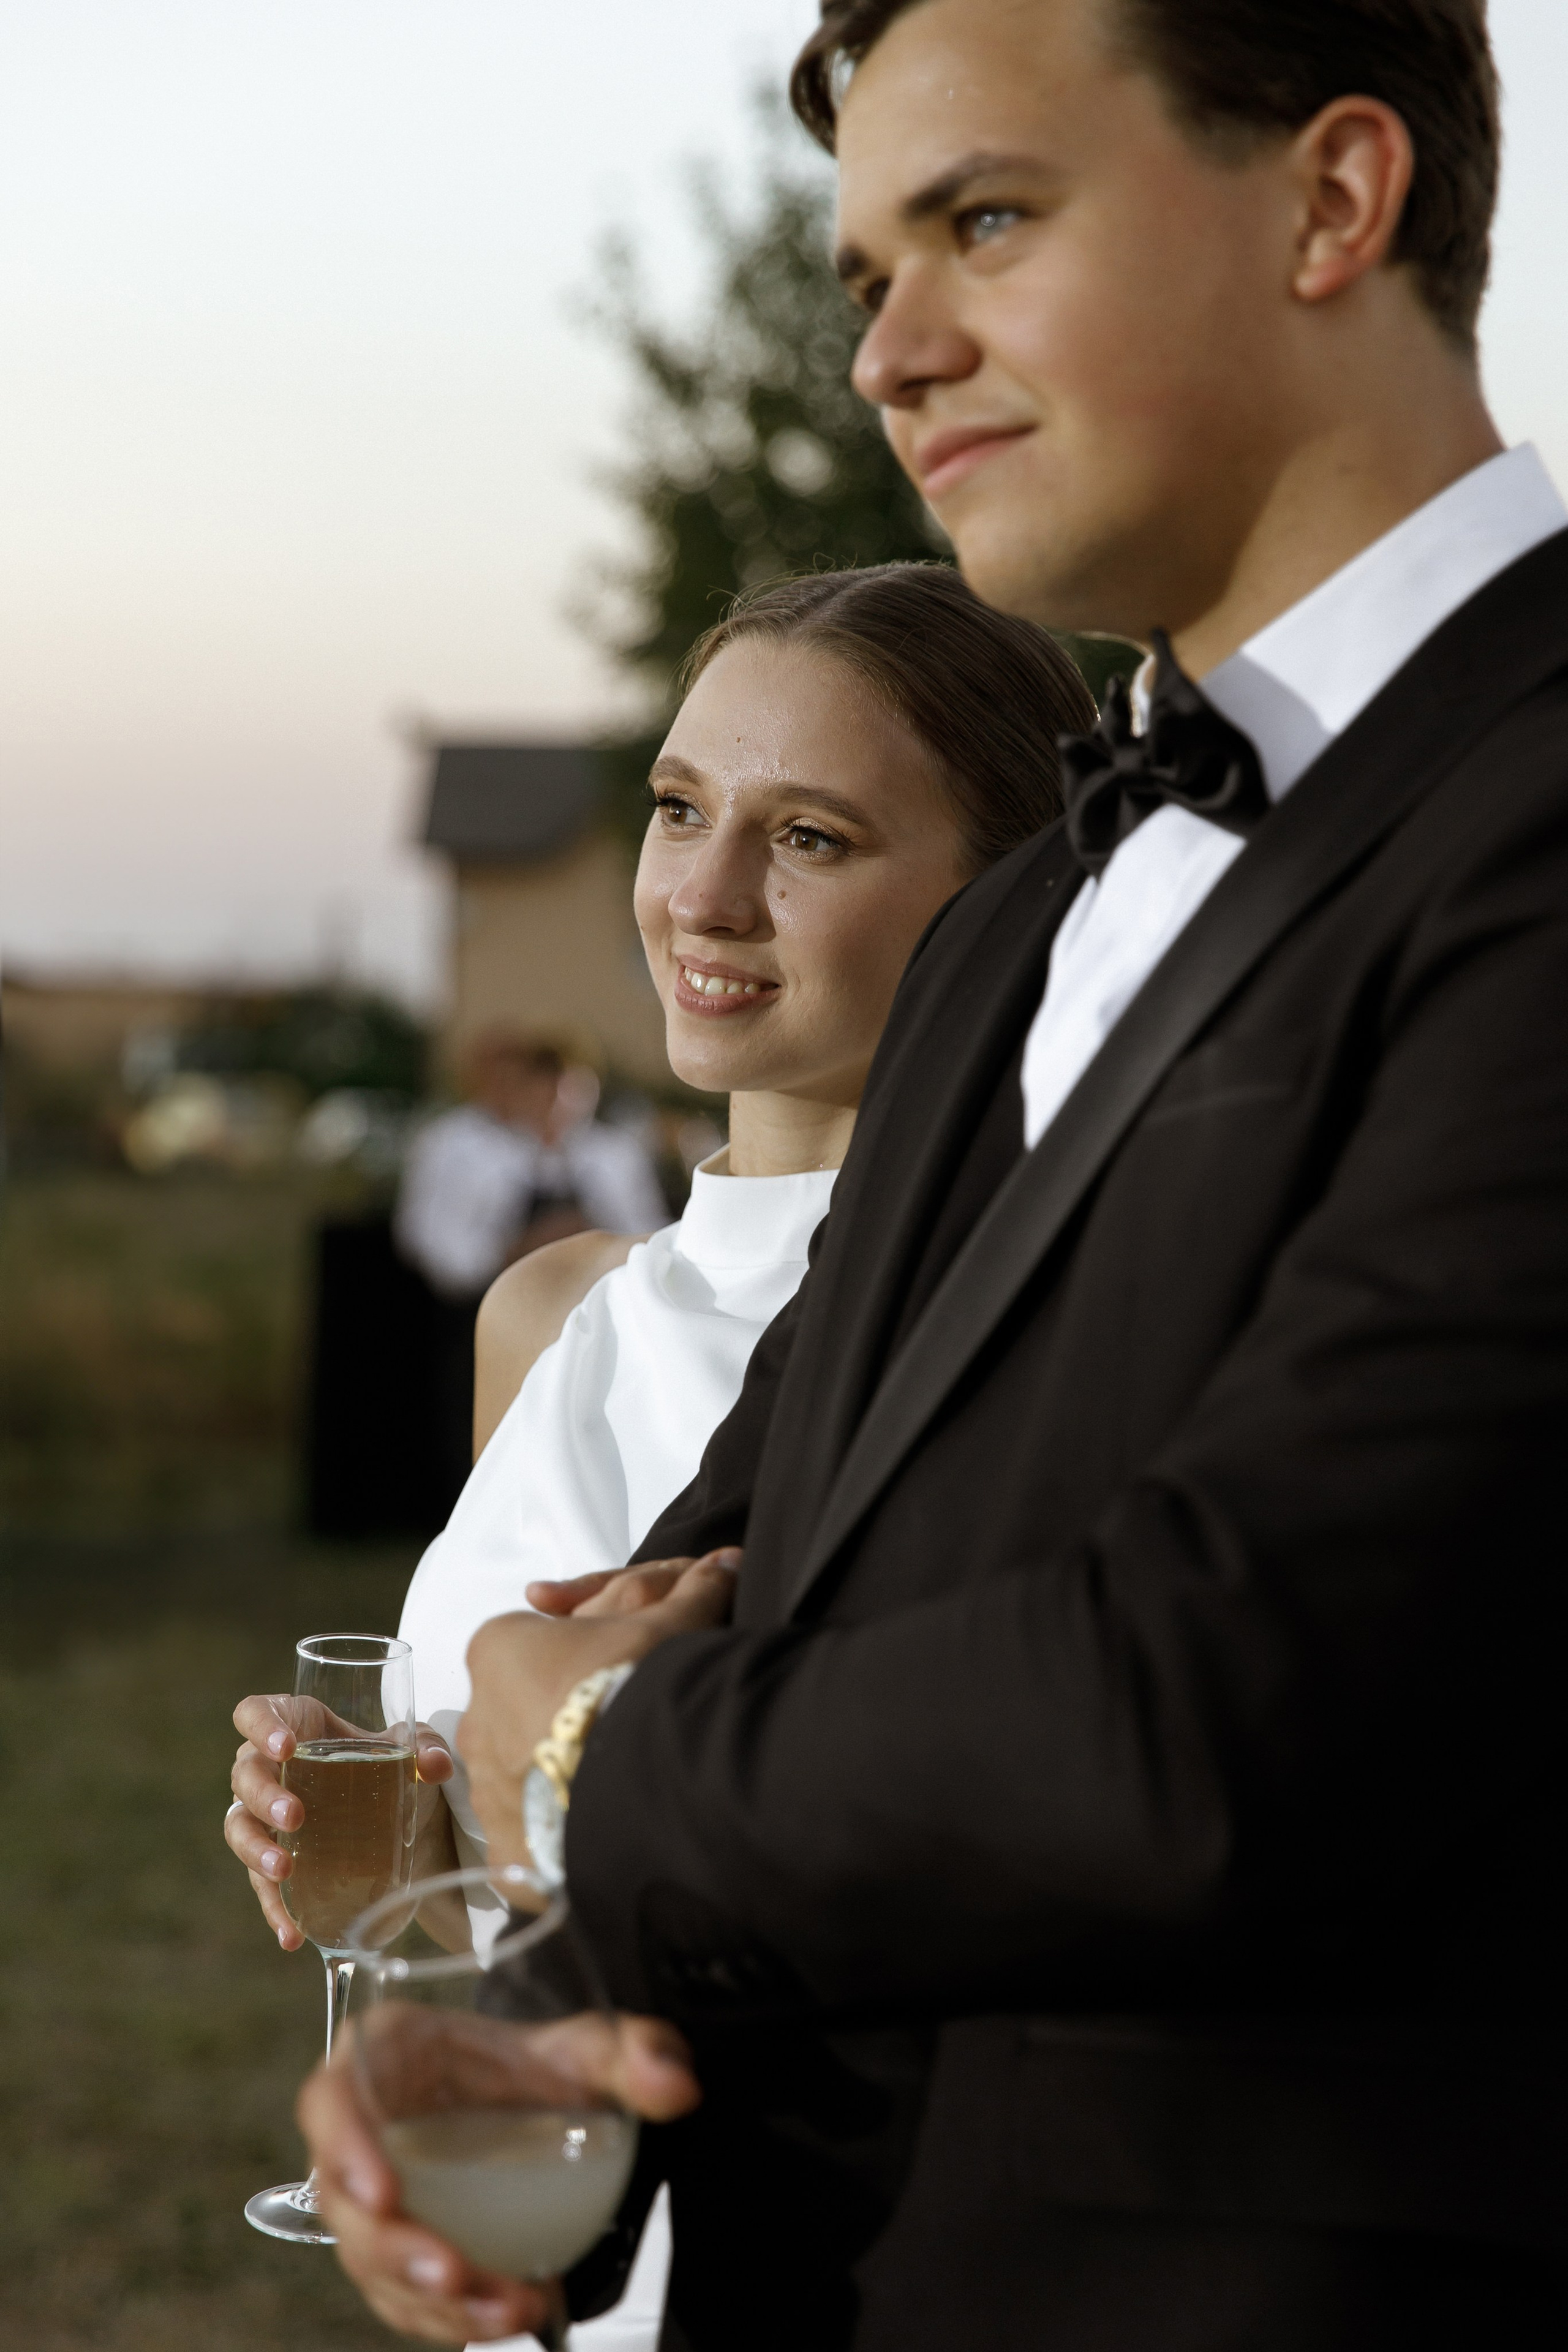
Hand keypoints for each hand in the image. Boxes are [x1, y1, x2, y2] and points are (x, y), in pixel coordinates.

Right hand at [227, 1694, 454, 1950]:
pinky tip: (291, 1933)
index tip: (286, 1746)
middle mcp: (272, 1768)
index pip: (257, 1712)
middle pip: (245, 1773)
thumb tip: (436, 1766)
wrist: (410, 1826)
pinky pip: (261, 1883)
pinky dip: (274, 1908)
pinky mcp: (274, 1861)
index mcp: (299, 1725)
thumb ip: (428, 1750)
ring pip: (239, 1827)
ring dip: (255, 1850)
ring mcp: (266, 1817)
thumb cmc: (399, 1771)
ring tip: (283, 1871)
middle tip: (295, 1816)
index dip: (261, 1725)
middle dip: (263, 1795)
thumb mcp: (415, 1753)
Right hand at [299, 2008, 699, 2343]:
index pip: (332, 2096)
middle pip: (346, 2201)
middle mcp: (366, 2129)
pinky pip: (404, 2296)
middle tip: (453, 2274)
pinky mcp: (400, 2250)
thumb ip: (634, 2053)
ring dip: (430, 2299)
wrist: (541, 2104)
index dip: (344, 2145)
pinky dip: (450, 2317)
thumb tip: (676, 2085)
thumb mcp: (589, 2047)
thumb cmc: (539, 2064)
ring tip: (509, 2308)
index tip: (382, 2193)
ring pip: (373, 2262)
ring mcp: (377, 2198)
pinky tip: (508, 2316)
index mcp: (387, 2055)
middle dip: (394, 2251)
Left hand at [461, 1549, 739, 1868]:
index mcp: (498, 1650)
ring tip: (625, 1783)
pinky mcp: (506, 1850)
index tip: (626, 1670)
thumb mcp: (671, 1624)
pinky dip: (565, 1835)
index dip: (587, 1655)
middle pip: (525, 1714)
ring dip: (565, 1779)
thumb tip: (728, 1559)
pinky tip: (610, 1829)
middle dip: (568, 1720)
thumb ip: (694, 1591)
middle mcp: (476, 1719)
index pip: (536, 1647)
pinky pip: (535, 1840)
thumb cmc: (638, 1679)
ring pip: (527, 1780)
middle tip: (628, 1727)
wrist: (636, 1777)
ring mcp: (486, 1790)